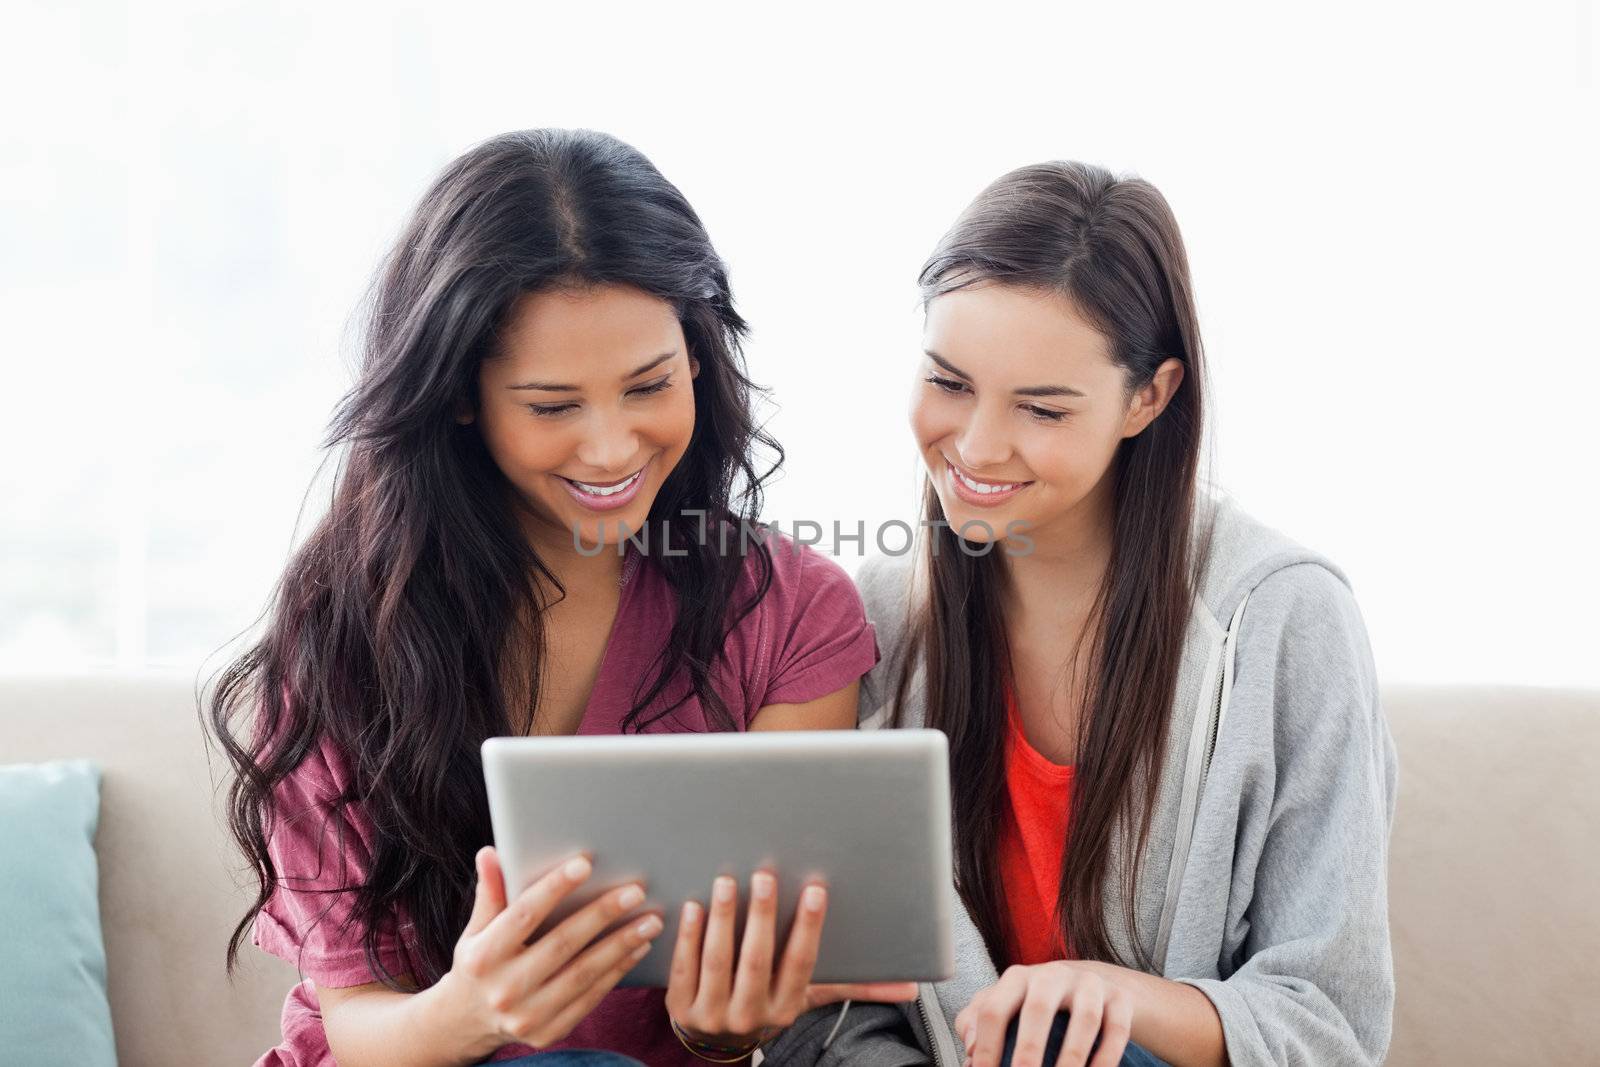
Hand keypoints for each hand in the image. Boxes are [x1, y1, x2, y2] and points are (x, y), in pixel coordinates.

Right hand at [436, 846, 664, 1055]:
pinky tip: (638, 949)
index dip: (554, 887)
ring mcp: (527, 1017)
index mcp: (483, 956)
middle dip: (603, 914)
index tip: (585, 863)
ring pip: (583, 974)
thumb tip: (490, 852)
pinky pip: (590, 998)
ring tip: (650, 920)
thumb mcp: (475, 929)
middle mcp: (503, 989)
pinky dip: (617, 972)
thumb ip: (490, 893)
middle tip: (636, 891)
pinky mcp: (548, 1033)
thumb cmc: (479, 963)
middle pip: (562, 944)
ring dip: (621, 945)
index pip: (524, 915)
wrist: (468, 1022)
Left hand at [664, 869, 918, 1049]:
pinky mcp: (679, 1007)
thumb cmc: (769, 1001)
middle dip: (762, 917)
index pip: (801, 964)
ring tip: (726, 881)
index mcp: (786, 1007)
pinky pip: (683, 968)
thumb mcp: (809, 997)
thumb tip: (912, 988)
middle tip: (765, 875)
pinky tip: (692, 906)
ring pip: (718, 962)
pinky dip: (687, 936)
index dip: (808, 927)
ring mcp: (712, 1013)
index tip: (815, 890)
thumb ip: (854, 987)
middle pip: (756, 961)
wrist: (715, 1041)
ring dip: (722, 920)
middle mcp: (750, 1014)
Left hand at [955, 962, 1132, 1066]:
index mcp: (1017, 978)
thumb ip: (977, 1022)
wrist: (1090, 982)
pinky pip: (1116, 1030)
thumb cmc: (1036, 1001)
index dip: (986, 1046)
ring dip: (1071, 1058)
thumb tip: (970, 1052)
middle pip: (1037, 1010)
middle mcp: (1052, 975)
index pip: (993, 1009)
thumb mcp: (1004, 1003)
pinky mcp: (1119, 999)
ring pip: (1084, 1019)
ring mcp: (1089, 984)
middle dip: (1028, 1050)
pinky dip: (1105, 1058)